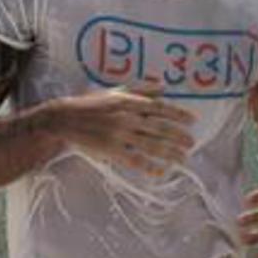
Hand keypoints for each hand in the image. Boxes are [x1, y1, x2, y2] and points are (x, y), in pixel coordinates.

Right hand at [50, 84, 195, 175]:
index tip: (193, 120)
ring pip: (152, 145)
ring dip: (170, 153)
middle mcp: (127, 117)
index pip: (159, 107)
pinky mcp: (112, 150)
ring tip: (183, 158)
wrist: (64, 120)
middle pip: (159, 128)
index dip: (178, 114)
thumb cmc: (89, 105)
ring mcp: (120, 135)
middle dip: (178, 136)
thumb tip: (163, 87)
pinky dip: (150, 166)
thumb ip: (140, 90)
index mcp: (128, 102)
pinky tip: (161, 171)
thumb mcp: (114, 92)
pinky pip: (135, 160)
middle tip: (191, 143)